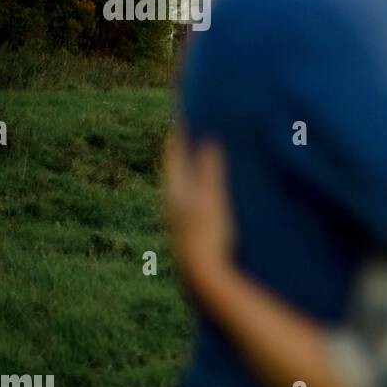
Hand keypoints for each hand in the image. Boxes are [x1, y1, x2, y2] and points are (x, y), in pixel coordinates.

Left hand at [163, 132, 234, 290]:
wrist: (202, 274)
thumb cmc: (208, 233)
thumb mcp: (212, 198)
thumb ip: (209, 169)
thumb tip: (208, 140)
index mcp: (176, 190)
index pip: (174, 153)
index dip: (180, 132)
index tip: (185, 112)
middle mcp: (174, 201)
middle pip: (177, 167)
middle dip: (185, 148)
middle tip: (193, 128)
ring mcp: (181, 217)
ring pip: (184, 184)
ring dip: (192, 168)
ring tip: (203, 156)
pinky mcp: (191, 228)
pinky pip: (193, 199)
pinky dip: (200, 186)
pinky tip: (211, 192)